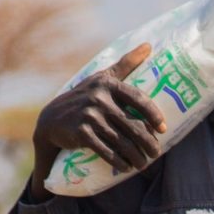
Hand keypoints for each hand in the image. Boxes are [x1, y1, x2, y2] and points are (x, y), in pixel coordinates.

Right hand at [30, 43, 167, 181]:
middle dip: (147, 143)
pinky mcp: (81, 133)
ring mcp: (89, 116)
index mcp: (108, 84)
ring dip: (135, 156)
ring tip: (143, 164)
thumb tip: (149, 45)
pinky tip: (126, 167)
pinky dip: (118, 162)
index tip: (162, 129)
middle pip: (132, 125)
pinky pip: (105, 151)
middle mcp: (99, 98)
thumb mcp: (102, 78)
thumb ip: (126, 64)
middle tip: (155, 154)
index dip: (153, 115)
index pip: (137, 99)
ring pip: (121, 141)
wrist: (52, 119)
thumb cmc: (84, 97)